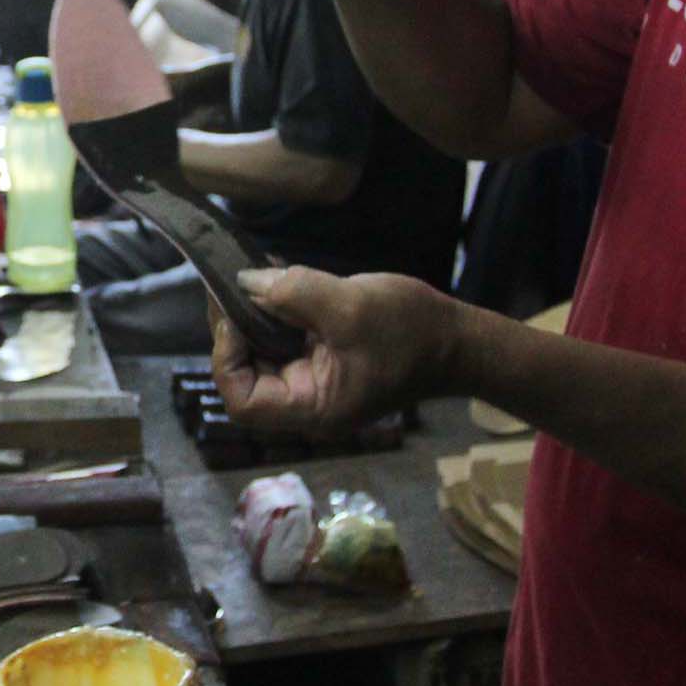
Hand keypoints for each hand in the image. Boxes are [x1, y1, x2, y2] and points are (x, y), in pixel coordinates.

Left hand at [209, 268, 460, 433]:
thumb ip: (292, 293)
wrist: (459, 341)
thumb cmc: (412, 331)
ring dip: (253, 316)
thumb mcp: (349, 305)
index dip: (226, 358)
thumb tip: (243, 280)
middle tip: (232, 285)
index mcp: (313, 408)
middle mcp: (308, 403)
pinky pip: (285, 341)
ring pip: (262, 354)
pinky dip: (275, 312)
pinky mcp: (324, 362)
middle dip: (235, 330)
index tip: (234, 314)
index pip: (241, 400)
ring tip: (253, 277)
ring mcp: (315, 383)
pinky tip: (276, 281)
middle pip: (246, 374)